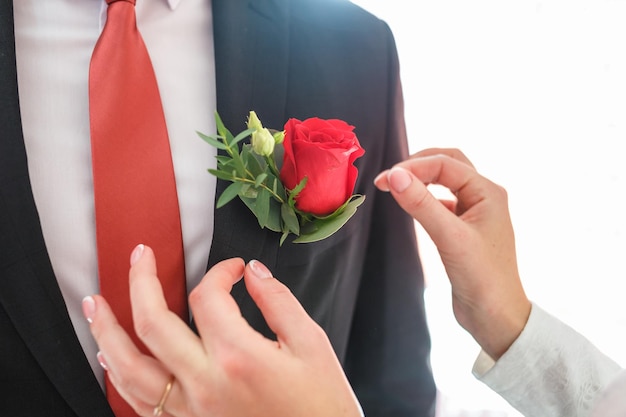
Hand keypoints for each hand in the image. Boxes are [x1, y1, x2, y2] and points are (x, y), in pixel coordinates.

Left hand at [83, 245, 360, 416]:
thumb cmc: (321, 406)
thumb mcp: (313, 345)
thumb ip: (278, 302)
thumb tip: (253, 273)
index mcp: (240, 357)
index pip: (209, 297)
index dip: (219, 272)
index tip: (233, 269)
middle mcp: (206, 384)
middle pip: (154, 323)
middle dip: (142, 281)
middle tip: (141, 256)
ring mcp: (191, 410)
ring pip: (130, 367)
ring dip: (106, 330)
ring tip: (94, 304)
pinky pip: (139, 401)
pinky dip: (119, 375)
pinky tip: (111, 358)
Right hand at [374, 148, 530, 358]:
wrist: (497, 318)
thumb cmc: (482, 278)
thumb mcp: (450, 238)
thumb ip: (421, 205)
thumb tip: (393, 175)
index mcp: (488, 193)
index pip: (445, 164)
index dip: (412, 167)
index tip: (383, 181)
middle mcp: (484, 198)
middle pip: (448, 164)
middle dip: (418, 165)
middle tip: (390, 177)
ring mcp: (475, 214)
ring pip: (446, 182)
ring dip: (422, 180)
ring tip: (397, 187)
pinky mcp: (465, 230)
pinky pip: (443, 203)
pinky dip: (425, 199)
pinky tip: (412, 207)